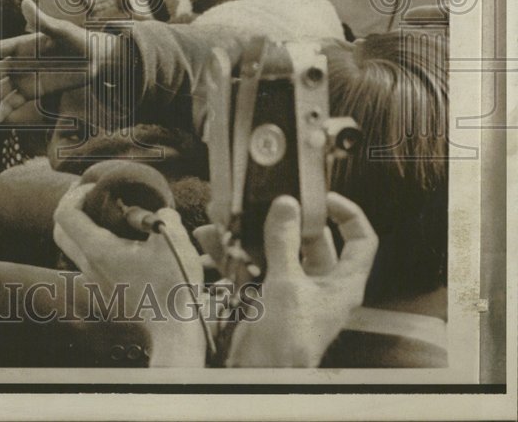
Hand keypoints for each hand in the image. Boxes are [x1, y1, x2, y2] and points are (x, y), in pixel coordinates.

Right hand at [0, 0, 119, 126]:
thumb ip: (42, 21)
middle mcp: (17, 62)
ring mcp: (23, 78)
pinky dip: (0, 113)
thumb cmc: (79, 39)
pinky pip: (12, 103)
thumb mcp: (62, 31)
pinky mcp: (32, 92)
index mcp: (20, 44)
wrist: (95, 59)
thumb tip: (25, 2)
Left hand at [54, 183, 206, 366]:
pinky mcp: (103, 287)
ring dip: (84, 224)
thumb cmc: (174, 286)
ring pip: (72, 245)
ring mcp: (93, 279)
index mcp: (98, 250)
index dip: (76, 193)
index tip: (98, 188)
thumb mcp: (174, 240)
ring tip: (113, 215)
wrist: (174, 329)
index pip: (65, 212)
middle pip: (60, 228)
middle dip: (73, 206)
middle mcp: (88, 265)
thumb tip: (159, 210)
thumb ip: (164, 215)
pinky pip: (87, 257)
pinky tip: (123, 238)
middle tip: (96, 196)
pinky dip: (95, 240)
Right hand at [195, 193, 377, 366]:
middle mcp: (320, 284)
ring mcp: (291, 289)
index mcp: (342, 283)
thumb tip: (286, 205)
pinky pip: (250, 265)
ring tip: (229, 215)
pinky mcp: (264, 295)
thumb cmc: (287, 341)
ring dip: (252, 233)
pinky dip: (232, 252)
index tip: (324, 196)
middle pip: (311, 240)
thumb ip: (283, 241)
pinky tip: (211, 239)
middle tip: (268, 199)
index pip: (361, 241)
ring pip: (275, 250)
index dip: (348, 214)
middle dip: (286, 218)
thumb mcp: (287, 284)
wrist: (257, 376)